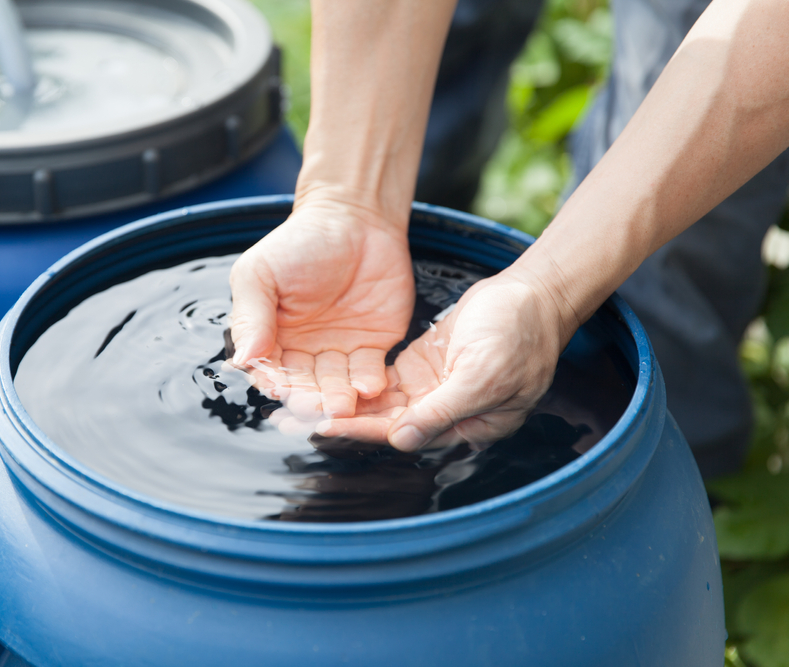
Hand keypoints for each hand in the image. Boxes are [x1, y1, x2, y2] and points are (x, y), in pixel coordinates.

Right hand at [229, 196, 414, 418]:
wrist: (355, 217)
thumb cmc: (300, 241)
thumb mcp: (261, 273)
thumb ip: (250, 316)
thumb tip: (242, 359)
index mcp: (271, 337)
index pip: (269, 369)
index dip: (274, 381)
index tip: (279, 390)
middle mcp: (304, 351)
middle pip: (304, 385)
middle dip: (309, 399)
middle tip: (315, 408)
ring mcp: (339, 351)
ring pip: (336, 385)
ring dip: (339, 398)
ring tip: (343, 405)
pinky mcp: (373, 346)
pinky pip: (370, 372)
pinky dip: (369, 383)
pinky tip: (370, 388)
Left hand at [314, 272, 568, 450]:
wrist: (534, 293)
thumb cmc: (520, 333)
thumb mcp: (484, 374)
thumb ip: (442, 410)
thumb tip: (402, 440)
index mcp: (465, 426)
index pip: (404, 433)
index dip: (361, 431)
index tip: (321, 427)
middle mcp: (444, 415)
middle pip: (385, 424)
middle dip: (340, 422)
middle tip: (291, 419)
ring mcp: (432, 391)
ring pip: (380, 405)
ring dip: (342, 405)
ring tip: (299, 403)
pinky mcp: (422, 368)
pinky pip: (385, 383)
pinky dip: (357, 383)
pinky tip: (323, 379)